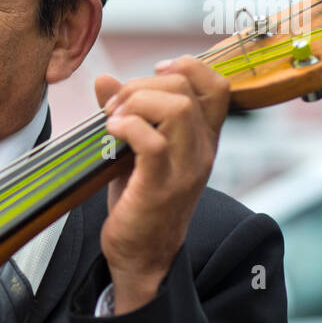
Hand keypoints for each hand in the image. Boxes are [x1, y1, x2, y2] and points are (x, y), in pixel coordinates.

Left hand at [93, 56, 230, 314]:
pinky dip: (127, 127)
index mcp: (202, 138)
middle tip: (115, 107)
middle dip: (142, 84)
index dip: (186, 66)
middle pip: (187, 88)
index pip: (217, 85)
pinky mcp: (161, 187)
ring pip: (176, 108)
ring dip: (135, 102)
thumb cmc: (139, 200)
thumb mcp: (135, 150)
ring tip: (113, 120)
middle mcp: (202, 150)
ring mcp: (185, 169)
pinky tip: (110, 134)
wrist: (142, 256)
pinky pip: (153, 142)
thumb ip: (125, 112)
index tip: (152, 72)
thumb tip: (104, 78)